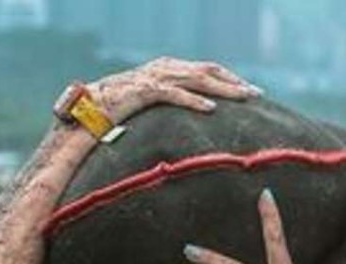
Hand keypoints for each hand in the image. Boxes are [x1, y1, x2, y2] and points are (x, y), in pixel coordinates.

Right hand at [87, 56, 261, 123]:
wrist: (88, 109)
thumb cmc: (123, 110)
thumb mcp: (156, 103)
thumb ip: (177, 101)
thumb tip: (204, 114)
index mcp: (169, 68)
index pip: (207, 69)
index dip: (230, 79)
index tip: (251, 91)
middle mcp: (164, 68)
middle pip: (207, 71)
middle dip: (234, 82)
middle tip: (257, 94)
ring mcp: (154, 78)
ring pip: (196, 79)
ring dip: (223, 89)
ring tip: (243, 98)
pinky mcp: (143, 91)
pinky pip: (173, 94)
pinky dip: (193, 101)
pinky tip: (211, 109)